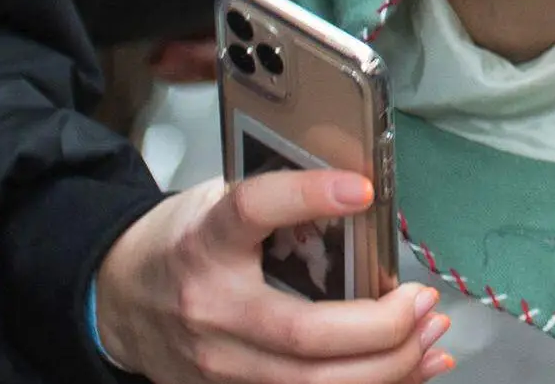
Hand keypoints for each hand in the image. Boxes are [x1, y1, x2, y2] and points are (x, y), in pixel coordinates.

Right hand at [94, 170, 449, 383]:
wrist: (124, 301)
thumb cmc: (185, 244)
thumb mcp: (219, 201)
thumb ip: (279, 201)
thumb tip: (363, 197)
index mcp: (206, 241)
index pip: (252, 210)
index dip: (307, 196)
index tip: (362, 189)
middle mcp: (212, 310)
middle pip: (305, 333)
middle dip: (381, 324)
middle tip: (421, 300)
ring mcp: (220, 365)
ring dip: (389, 365)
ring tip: (430, 333)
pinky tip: (412, 368)